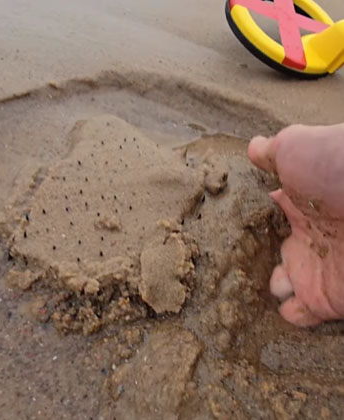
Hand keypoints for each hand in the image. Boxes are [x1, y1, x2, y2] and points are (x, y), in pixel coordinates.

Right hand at [249, 124, 343, 326]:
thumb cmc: (336, 168)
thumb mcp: (297, 147)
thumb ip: (272, 152)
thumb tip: (254, 147)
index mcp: (302, 205)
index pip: (271, 217)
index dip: (252, 220)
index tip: (229, 223)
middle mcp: (310, 238)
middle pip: (275, 253)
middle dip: (255, 260)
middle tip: (229, 262)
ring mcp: (318, 269)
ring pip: (283, 287)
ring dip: (269, 289)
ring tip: (242, 288)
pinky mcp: (327, 299)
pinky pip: (299, 315)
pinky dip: (287, 315)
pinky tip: (272, 302)